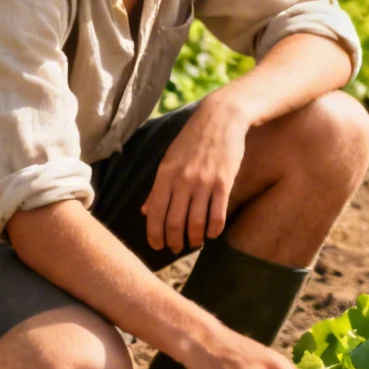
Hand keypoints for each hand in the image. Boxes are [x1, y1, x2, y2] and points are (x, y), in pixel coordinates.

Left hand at [142, 97, 249, 252]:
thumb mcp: (169, 160)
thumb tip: (144, 211)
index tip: (157, 246)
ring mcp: (204, 182)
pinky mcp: (223, 183)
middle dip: (174, 242)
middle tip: (176, 249)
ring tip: (194, 243)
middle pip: (174, 223)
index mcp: (165, 175)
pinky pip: (218, 216)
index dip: (155, 235)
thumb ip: (157, 187)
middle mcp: (183, 180)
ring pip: (196, 223)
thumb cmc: (192, 140)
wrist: (220, 119)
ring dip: (194, 239)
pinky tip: (212, 233)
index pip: (155, 213)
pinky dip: (214, 230)